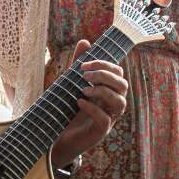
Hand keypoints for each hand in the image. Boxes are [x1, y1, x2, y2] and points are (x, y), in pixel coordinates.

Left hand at [51, 39, 127, 166]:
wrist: (54, 137)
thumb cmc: (66, 109)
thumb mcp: (70, 83)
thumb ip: (78, 64)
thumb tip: (85, 41)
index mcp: (109, 91)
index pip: (118, 73)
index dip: (104, 65)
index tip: (83, 65)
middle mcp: (112, 104)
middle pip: (123, 85)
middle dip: (105, 76)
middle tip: (84, 76)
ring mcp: (109, 119)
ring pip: (120, 103)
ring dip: (102, 91)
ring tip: (82, 90)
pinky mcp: (100, 133)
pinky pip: (105, 119)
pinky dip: (93, 108)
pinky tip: (79, 102)